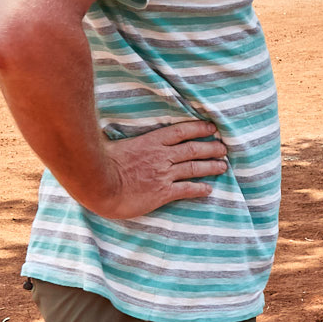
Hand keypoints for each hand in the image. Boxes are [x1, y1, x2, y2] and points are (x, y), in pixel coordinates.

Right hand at [86, 118, 227, 219]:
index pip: (181, 132)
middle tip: (224, 148)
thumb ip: (122, 137)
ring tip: (223, 166)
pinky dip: (200, 189)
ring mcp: (163, 174)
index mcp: (151, 141)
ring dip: (211, 166)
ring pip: (194, 168)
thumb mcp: (113, 142)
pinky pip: (186, 190)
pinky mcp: (162, 193)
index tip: (211, 128)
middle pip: (193, 149)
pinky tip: (209, 189)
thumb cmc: (100, 162)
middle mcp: (161, 156)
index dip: (199, 129)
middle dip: (211, 148)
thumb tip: (111, 129)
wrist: (99, 184)